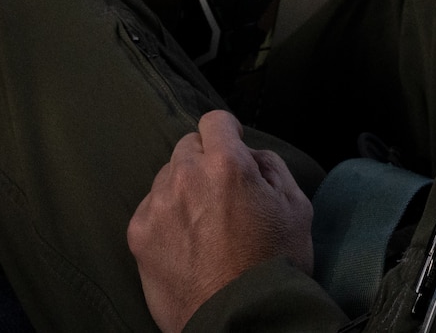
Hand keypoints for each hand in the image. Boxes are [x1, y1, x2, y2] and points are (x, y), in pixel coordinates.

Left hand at [129, 109, 315, 332]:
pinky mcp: (139, 234)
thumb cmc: (275, 265)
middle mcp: (186, 176)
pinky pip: (150, 208)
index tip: (231, 148)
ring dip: (183, 189)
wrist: (241, 319)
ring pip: (166, 177)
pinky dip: (165, 217)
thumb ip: (271, 166)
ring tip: (203, 224)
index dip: (227, 132)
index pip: (215, 121)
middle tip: (221, 194)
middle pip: (187, 147)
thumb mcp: (296, 207)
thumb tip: (249, 153)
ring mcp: (157, 206)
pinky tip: (185, 242)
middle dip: (205, 162)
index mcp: (226, 164)